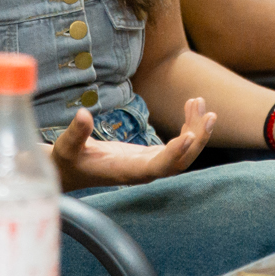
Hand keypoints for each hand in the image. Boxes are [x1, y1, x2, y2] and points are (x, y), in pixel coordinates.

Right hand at [50, 99, 215, 190]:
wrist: (70, 172)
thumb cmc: (67, 161)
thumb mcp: (66, 147)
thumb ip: (76, 133)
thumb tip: (82, 114)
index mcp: (126, 172)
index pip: (156, 168)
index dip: (173, 155)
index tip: (188, 137)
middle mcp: (143, 171)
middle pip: (179, 163)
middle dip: (196, 141)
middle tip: (208, 114)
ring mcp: (149, 165)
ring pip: (182, 154)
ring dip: (196, 131)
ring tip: (199, 102)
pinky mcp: (150, 157)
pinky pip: (177, 146)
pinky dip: (188, 128)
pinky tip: (192, 106)